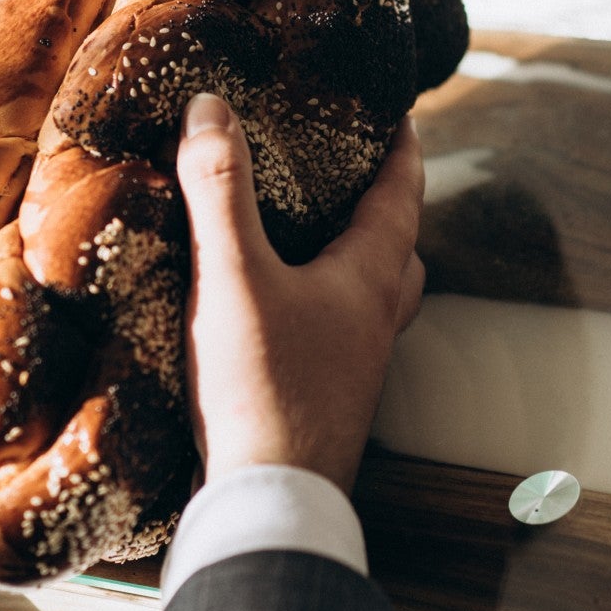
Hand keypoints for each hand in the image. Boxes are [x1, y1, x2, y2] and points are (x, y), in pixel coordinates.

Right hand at [176, 94, 424, 494]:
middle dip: (385, 208)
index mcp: (368, 279)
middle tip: (355, 178)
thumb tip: (210, 107)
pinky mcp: (326, 402)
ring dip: (357, 264)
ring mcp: (354, 368)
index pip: (401, 194)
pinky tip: (278, 314)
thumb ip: (219, 190)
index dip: (401, 148)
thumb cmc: (259, 388)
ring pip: (373, 299)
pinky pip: (339, 336)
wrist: (269, 503)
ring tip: (314, 242)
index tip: (398, 112)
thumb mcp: (231, 277)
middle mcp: (374, 322)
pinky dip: (322, 308)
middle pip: (399, 250)